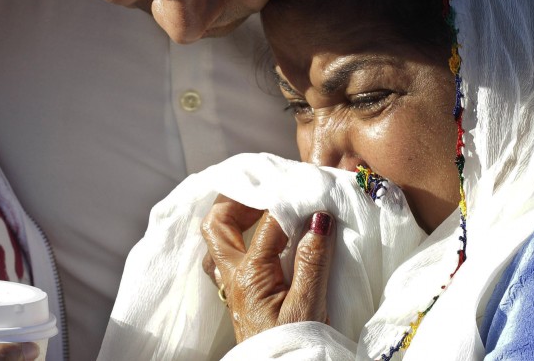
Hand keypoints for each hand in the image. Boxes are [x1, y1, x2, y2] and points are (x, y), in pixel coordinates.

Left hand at [201, 195, 334, 341]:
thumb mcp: (309, 306)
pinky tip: (258, 236)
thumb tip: (318, 217)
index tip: (312, 193)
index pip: (266, 224)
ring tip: (261, 205)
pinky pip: (226, 254)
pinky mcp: (240, 293)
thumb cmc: (295, 344)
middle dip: (236, 199)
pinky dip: (238, 237)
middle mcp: (233, 276)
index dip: (289, 203)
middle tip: (265, 188)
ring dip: (234, 217)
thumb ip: (312, 260)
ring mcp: (233, 285)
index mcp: (249, 274)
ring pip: (217, 239)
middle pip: (215, 224)